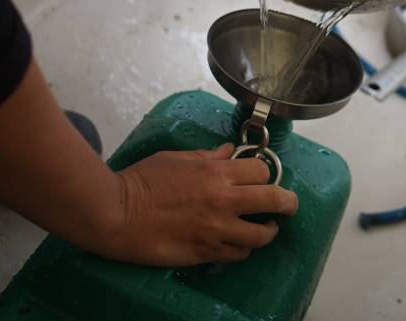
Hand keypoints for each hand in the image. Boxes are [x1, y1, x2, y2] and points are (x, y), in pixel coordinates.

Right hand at [99, 143, 297, 265]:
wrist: (117, 214)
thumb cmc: (141, 181)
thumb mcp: (175, 158)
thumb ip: (206, 156)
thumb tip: (227, 152)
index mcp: (215, 172)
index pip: (262, 173)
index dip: (265, 175)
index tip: (262, 179)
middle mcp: (223, 201)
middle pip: (274, 201)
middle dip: (287, 203)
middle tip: (288, 206)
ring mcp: (216, 230)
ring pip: (261, 235)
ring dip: (267, 231)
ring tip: (266, 229)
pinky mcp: (205, 252)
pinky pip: (238, 254)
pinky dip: (242, 249)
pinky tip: (238, 244)